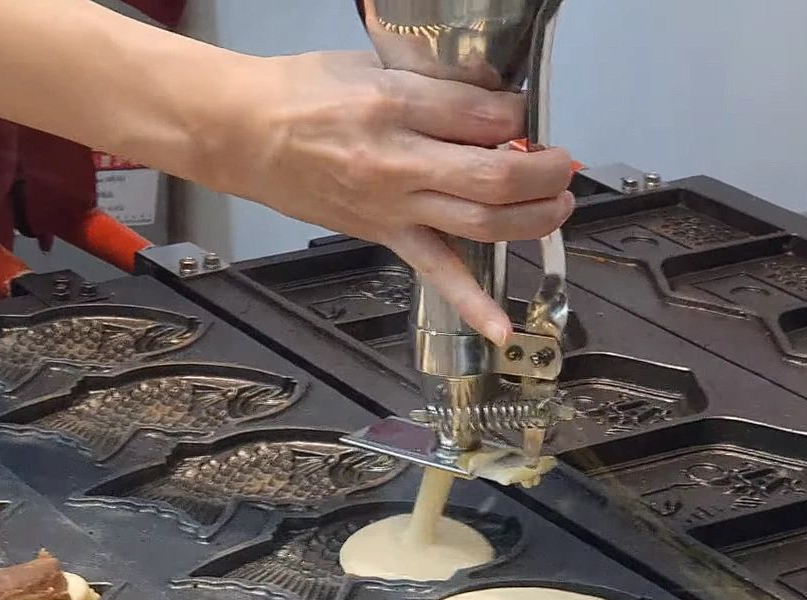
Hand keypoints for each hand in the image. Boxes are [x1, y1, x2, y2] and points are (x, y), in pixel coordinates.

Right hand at [201, 51, 574, 344]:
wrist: (244, 134)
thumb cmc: (302, 94)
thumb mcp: (372, 64)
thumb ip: (436, 83)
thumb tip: (492, 99)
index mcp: (395, 104)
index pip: (483, 117)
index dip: (518, 118)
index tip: (524, 116)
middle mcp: (397, 160)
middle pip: (493, 178)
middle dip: (544, 172)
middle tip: (562, 163)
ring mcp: (392, 207)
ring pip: (480, 223)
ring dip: (533, 219)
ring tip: (559, 205)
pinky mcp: (384, 236)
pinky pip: (435, 274)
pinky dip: (471, 304)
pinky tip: (502, 328)